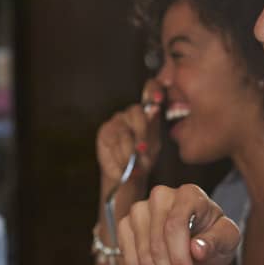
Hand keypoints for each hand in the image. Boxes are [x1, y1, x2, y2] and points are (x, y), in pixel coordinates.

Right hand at [95, 79, 163, 202]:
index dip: (153, 90)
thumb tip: (153, 109)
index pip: (151, 89)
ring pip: (124, 132)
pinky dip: (119, 155)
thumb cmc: (143, 159)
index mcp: (149, 113)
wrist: (127, 175)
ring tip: (132, 164)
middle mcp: (132, 113)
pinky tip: (122, 163)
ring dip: (129, 151)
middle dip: (141, 133)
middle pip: (137, 112)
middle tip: (143, 151)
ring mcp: (118, 120)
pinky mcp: (106, 130)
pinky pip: (113, 141)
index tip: (158, 100)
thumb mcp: (153, 146)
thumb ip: (152, 128)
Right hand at [117, 184, 240, 264]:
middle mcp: (160, 196)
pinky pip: (129, 259)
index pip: (175, 225)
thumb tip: (198, 248)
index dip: (179, 257)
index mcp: (189, 194)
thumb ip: (217, 241)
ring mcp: (139, 210)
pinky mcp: (126, 226)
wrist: (198, 246)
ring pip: (142, 254)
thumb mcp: (227, 240)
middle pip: (156, 243)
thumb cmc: (213, 238)